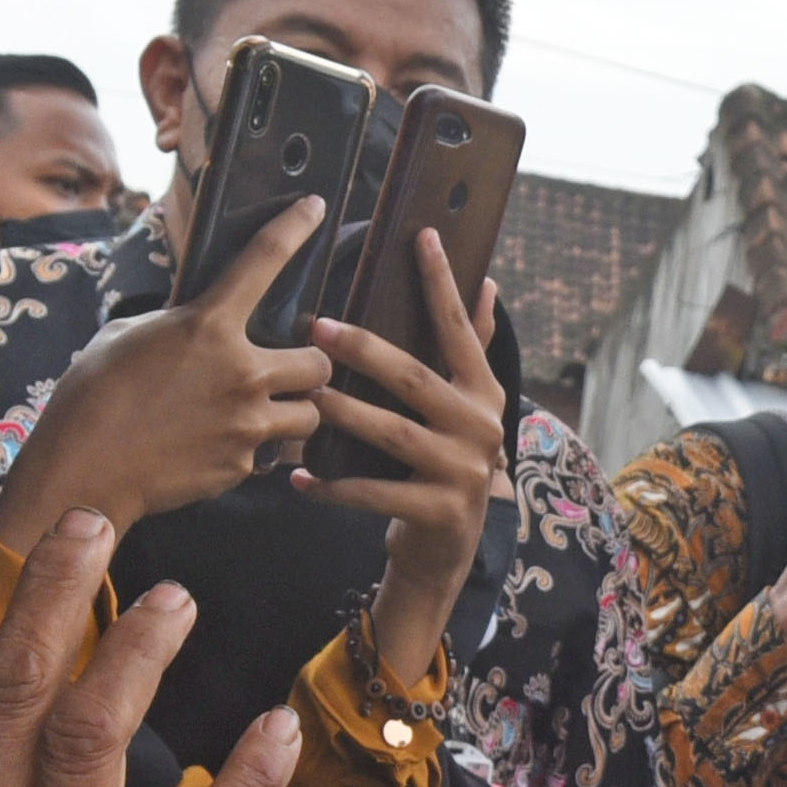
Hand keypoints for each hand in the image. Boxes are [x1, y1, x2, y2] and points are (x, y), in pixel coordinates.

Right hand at [0, 197, 329, 556]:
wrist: (83, 470)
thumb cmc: (91, 398)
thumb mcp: (125, 337)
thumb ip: (172, 325)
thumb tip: (188, 325)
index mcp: (207, 326)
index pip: (264, 260)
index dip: (295, 227)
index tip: (314, 207)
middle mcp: (240, 372)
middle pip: (318, 363)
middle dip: (310, 366)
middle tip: (288, 369)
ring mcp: (246, 424)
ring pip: (309, 416)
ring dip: (294, 411)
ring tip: (264, 412)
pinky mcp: (240, 466)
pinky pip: (269, 454)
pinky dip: (255, 449)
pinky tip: (221, 446)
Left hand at [301, 239, 512, 688]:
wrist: (447, 550)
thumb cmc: (441, 464)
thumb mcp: (464, 408)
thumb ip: (471, 348)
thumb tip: (487, 282)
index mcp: (484, 392)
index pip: (460, 329)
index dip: (441, 283)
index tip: (421, 235)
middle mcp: (480, 427)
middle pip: (414, 377)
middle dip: (364, 350)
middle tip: (317, 328)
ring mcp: (463, 471)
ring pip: (391, 432)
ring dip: (343, 415)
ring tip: (306, 399)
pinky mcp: (438, 511)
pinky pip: (373, 492)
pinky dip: (332, 485)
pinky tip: (298, 476)